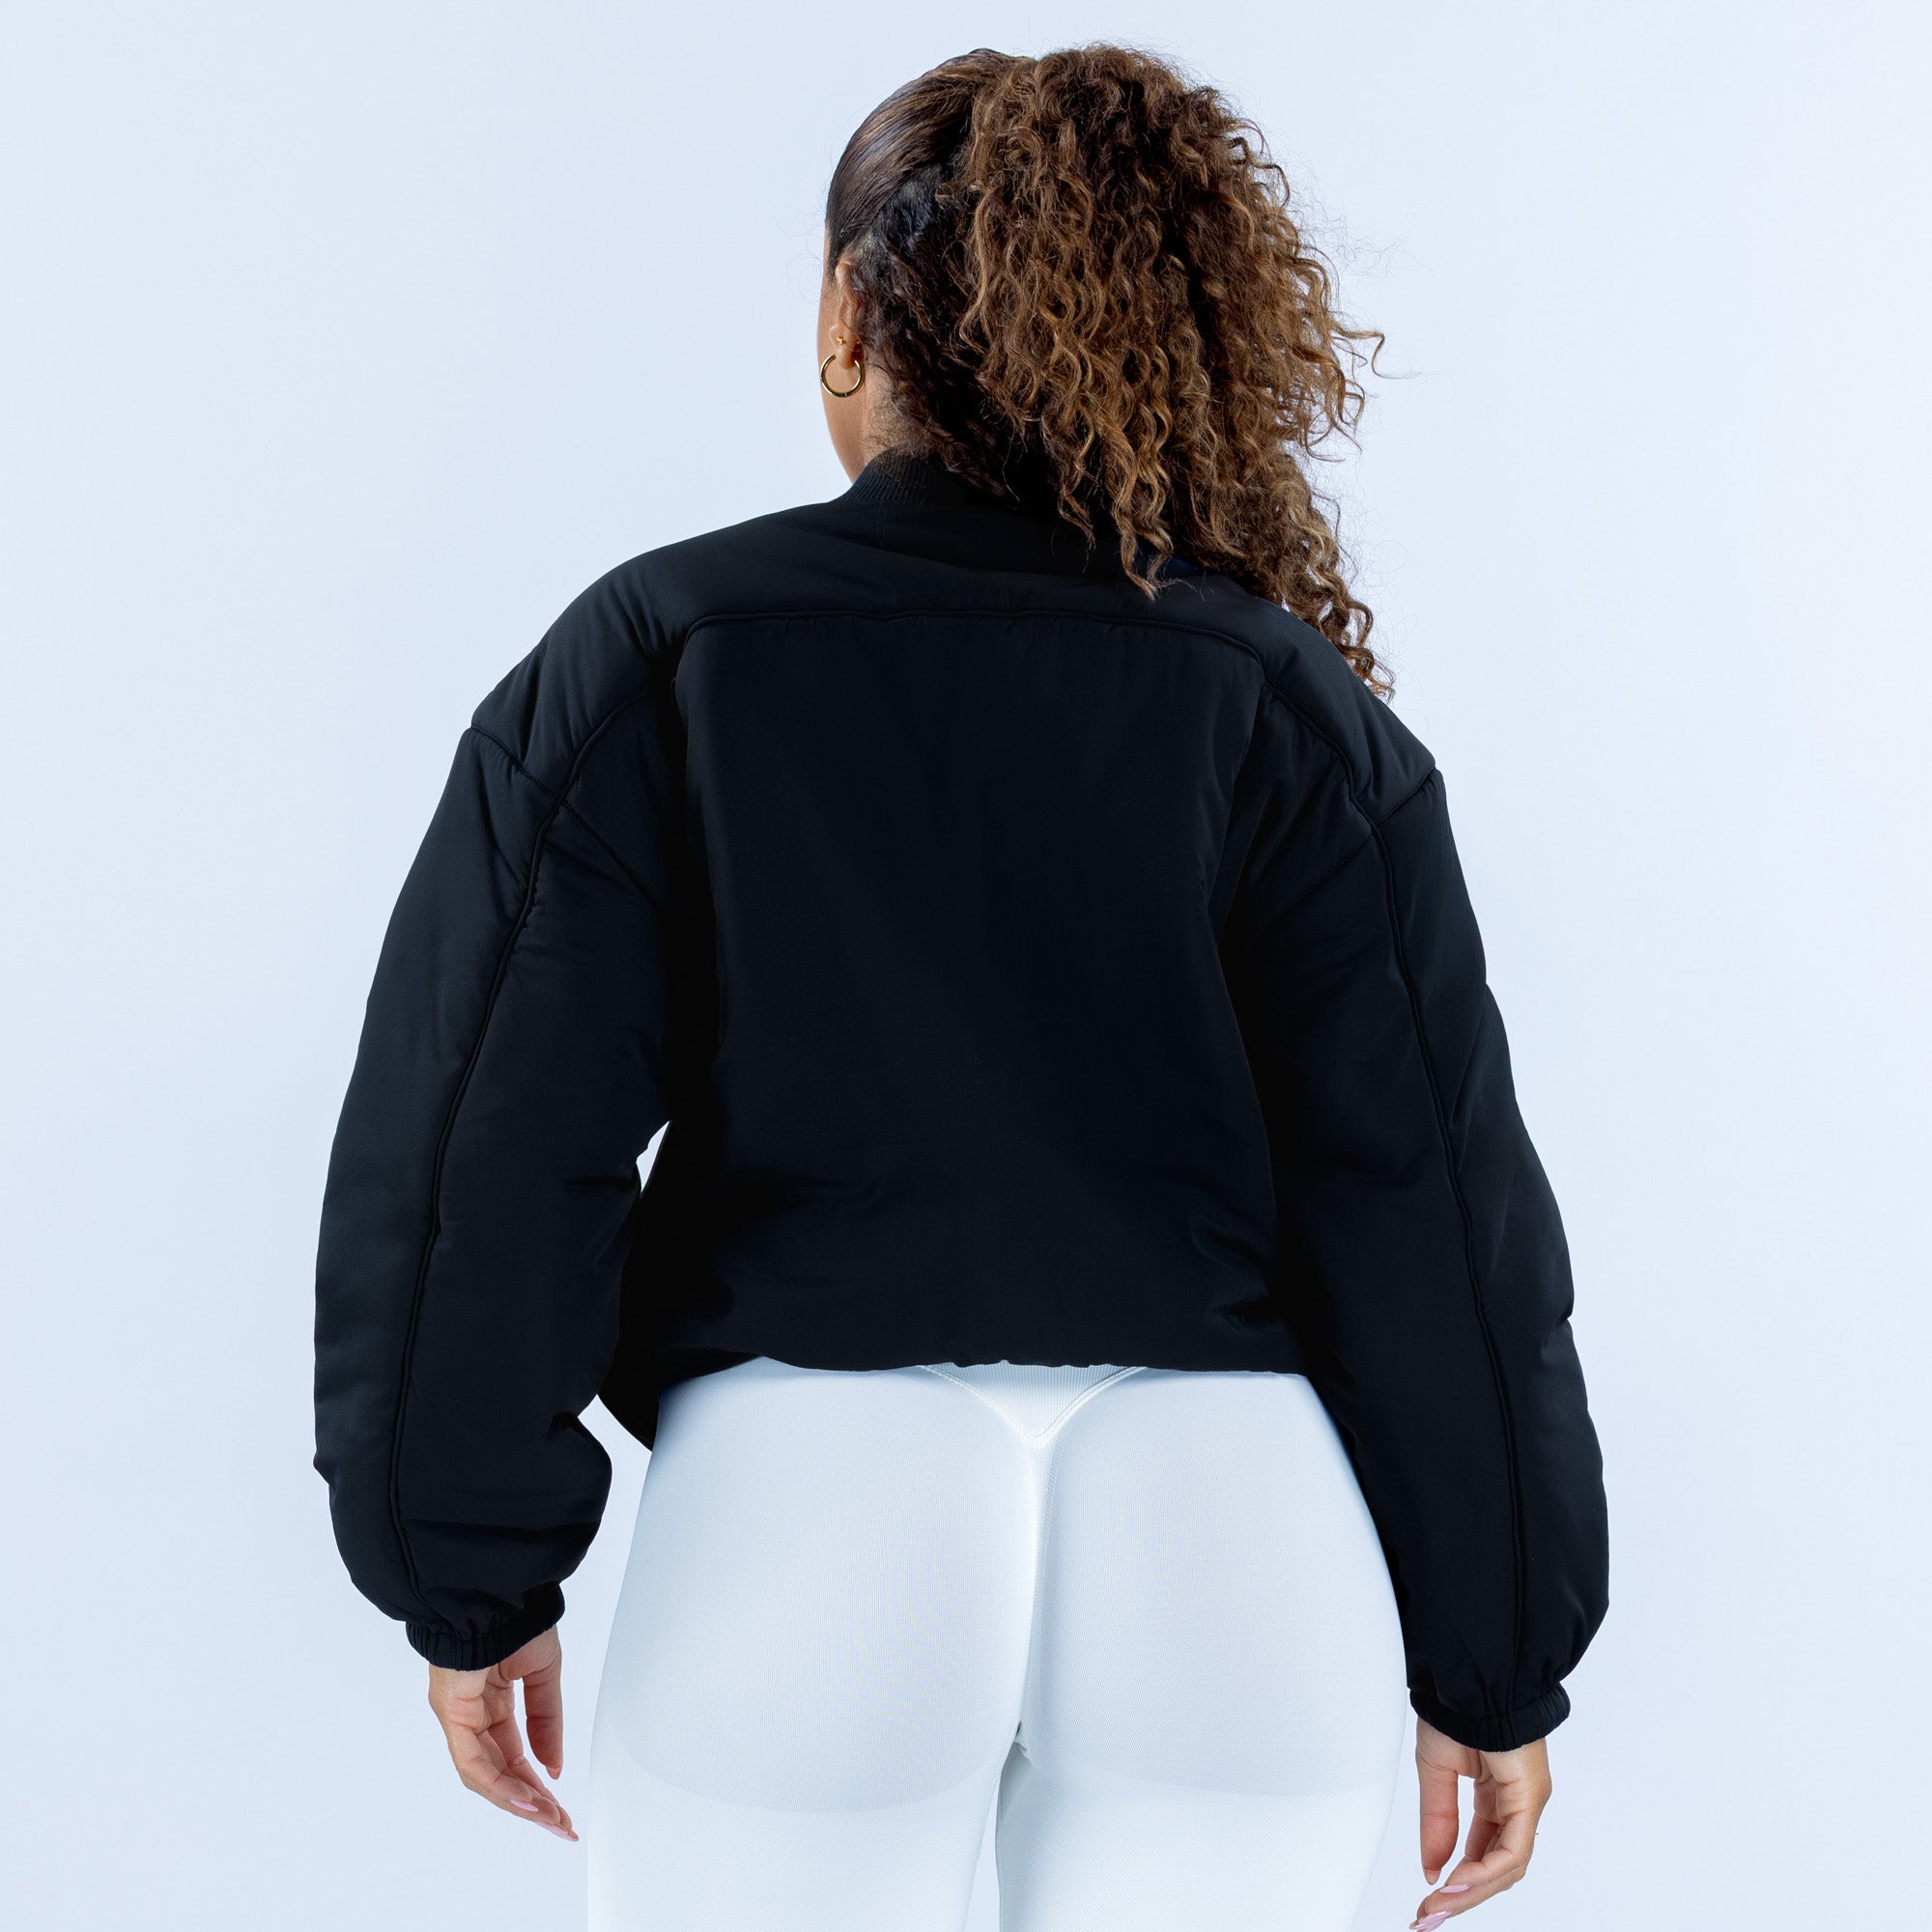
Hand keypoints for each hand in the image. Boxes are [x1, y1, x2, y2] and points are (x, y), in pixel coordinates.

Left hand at [426, 1625, 577, 1840]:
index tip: (559, 1807)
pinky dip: (499, 1784)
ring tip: (548, 1818)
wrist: (496, 1591)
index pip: (512, 1755)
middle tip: (560, 1825)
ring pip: (484, 1775)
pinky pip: (473, 1761)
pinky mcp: (452, 1714)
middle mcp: (469, 1715)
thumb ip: (546, 1721)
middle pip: (499, 1773)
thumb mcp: (543, 1674)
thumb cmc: (516, 1620)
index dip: (536, 1784)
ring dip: (518, 1801)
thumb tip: (552, 1765)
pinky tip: (526, 1798)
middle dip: (531, 1802)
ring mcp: (457, 1717)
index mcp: (490, 1702)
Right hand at [1408, 1719, 1550, 1925]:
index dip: (1457, 1879)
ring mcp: (1527, 1803)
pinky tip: (1456, 1880)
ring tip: (1438, 1904)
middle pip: (1496, 1867)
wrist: (1470, 1677)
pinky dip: (1484, 1871)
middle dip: (1461, 1896)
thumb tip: (1432, 1867)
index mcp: (1496, 1795)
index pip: (1482, 1851)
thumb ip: (1438, 1822)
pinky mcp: (1529, 1799)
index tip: (1429, 1897)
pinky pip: (1512, 1850)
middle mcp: (1517, 1804)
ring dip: (1471, 1891)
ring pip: (1507, 1866)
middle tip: (1428, 1915)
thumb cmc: (1456, 1709)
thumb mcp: (1436, 1772)